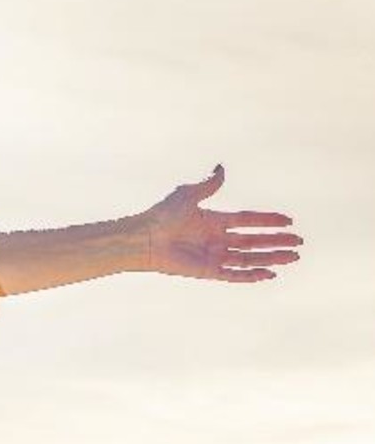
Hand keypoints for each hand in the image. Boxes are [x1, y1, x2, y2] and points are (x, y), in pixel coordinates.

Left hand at [135, 164, 302, 282]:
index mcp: (213, 221)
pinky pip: (233, 275)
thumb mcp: (188, 195)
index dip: (268, 221)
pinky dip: (251, 275)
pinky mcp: (206, 271)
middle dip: (277, 242)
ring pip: (249, 258)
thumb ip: (208, 185)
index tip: (288, 221)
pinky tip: (269, 274)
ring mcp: (213, 256)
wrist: (144, 238)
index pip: (248, 220)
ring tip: (293, 257)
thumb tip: (221, 168)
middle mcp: (216, 239)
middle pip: (254, 241)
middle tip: (299, 242)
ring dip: (271, 258)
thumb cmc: (161, 215)